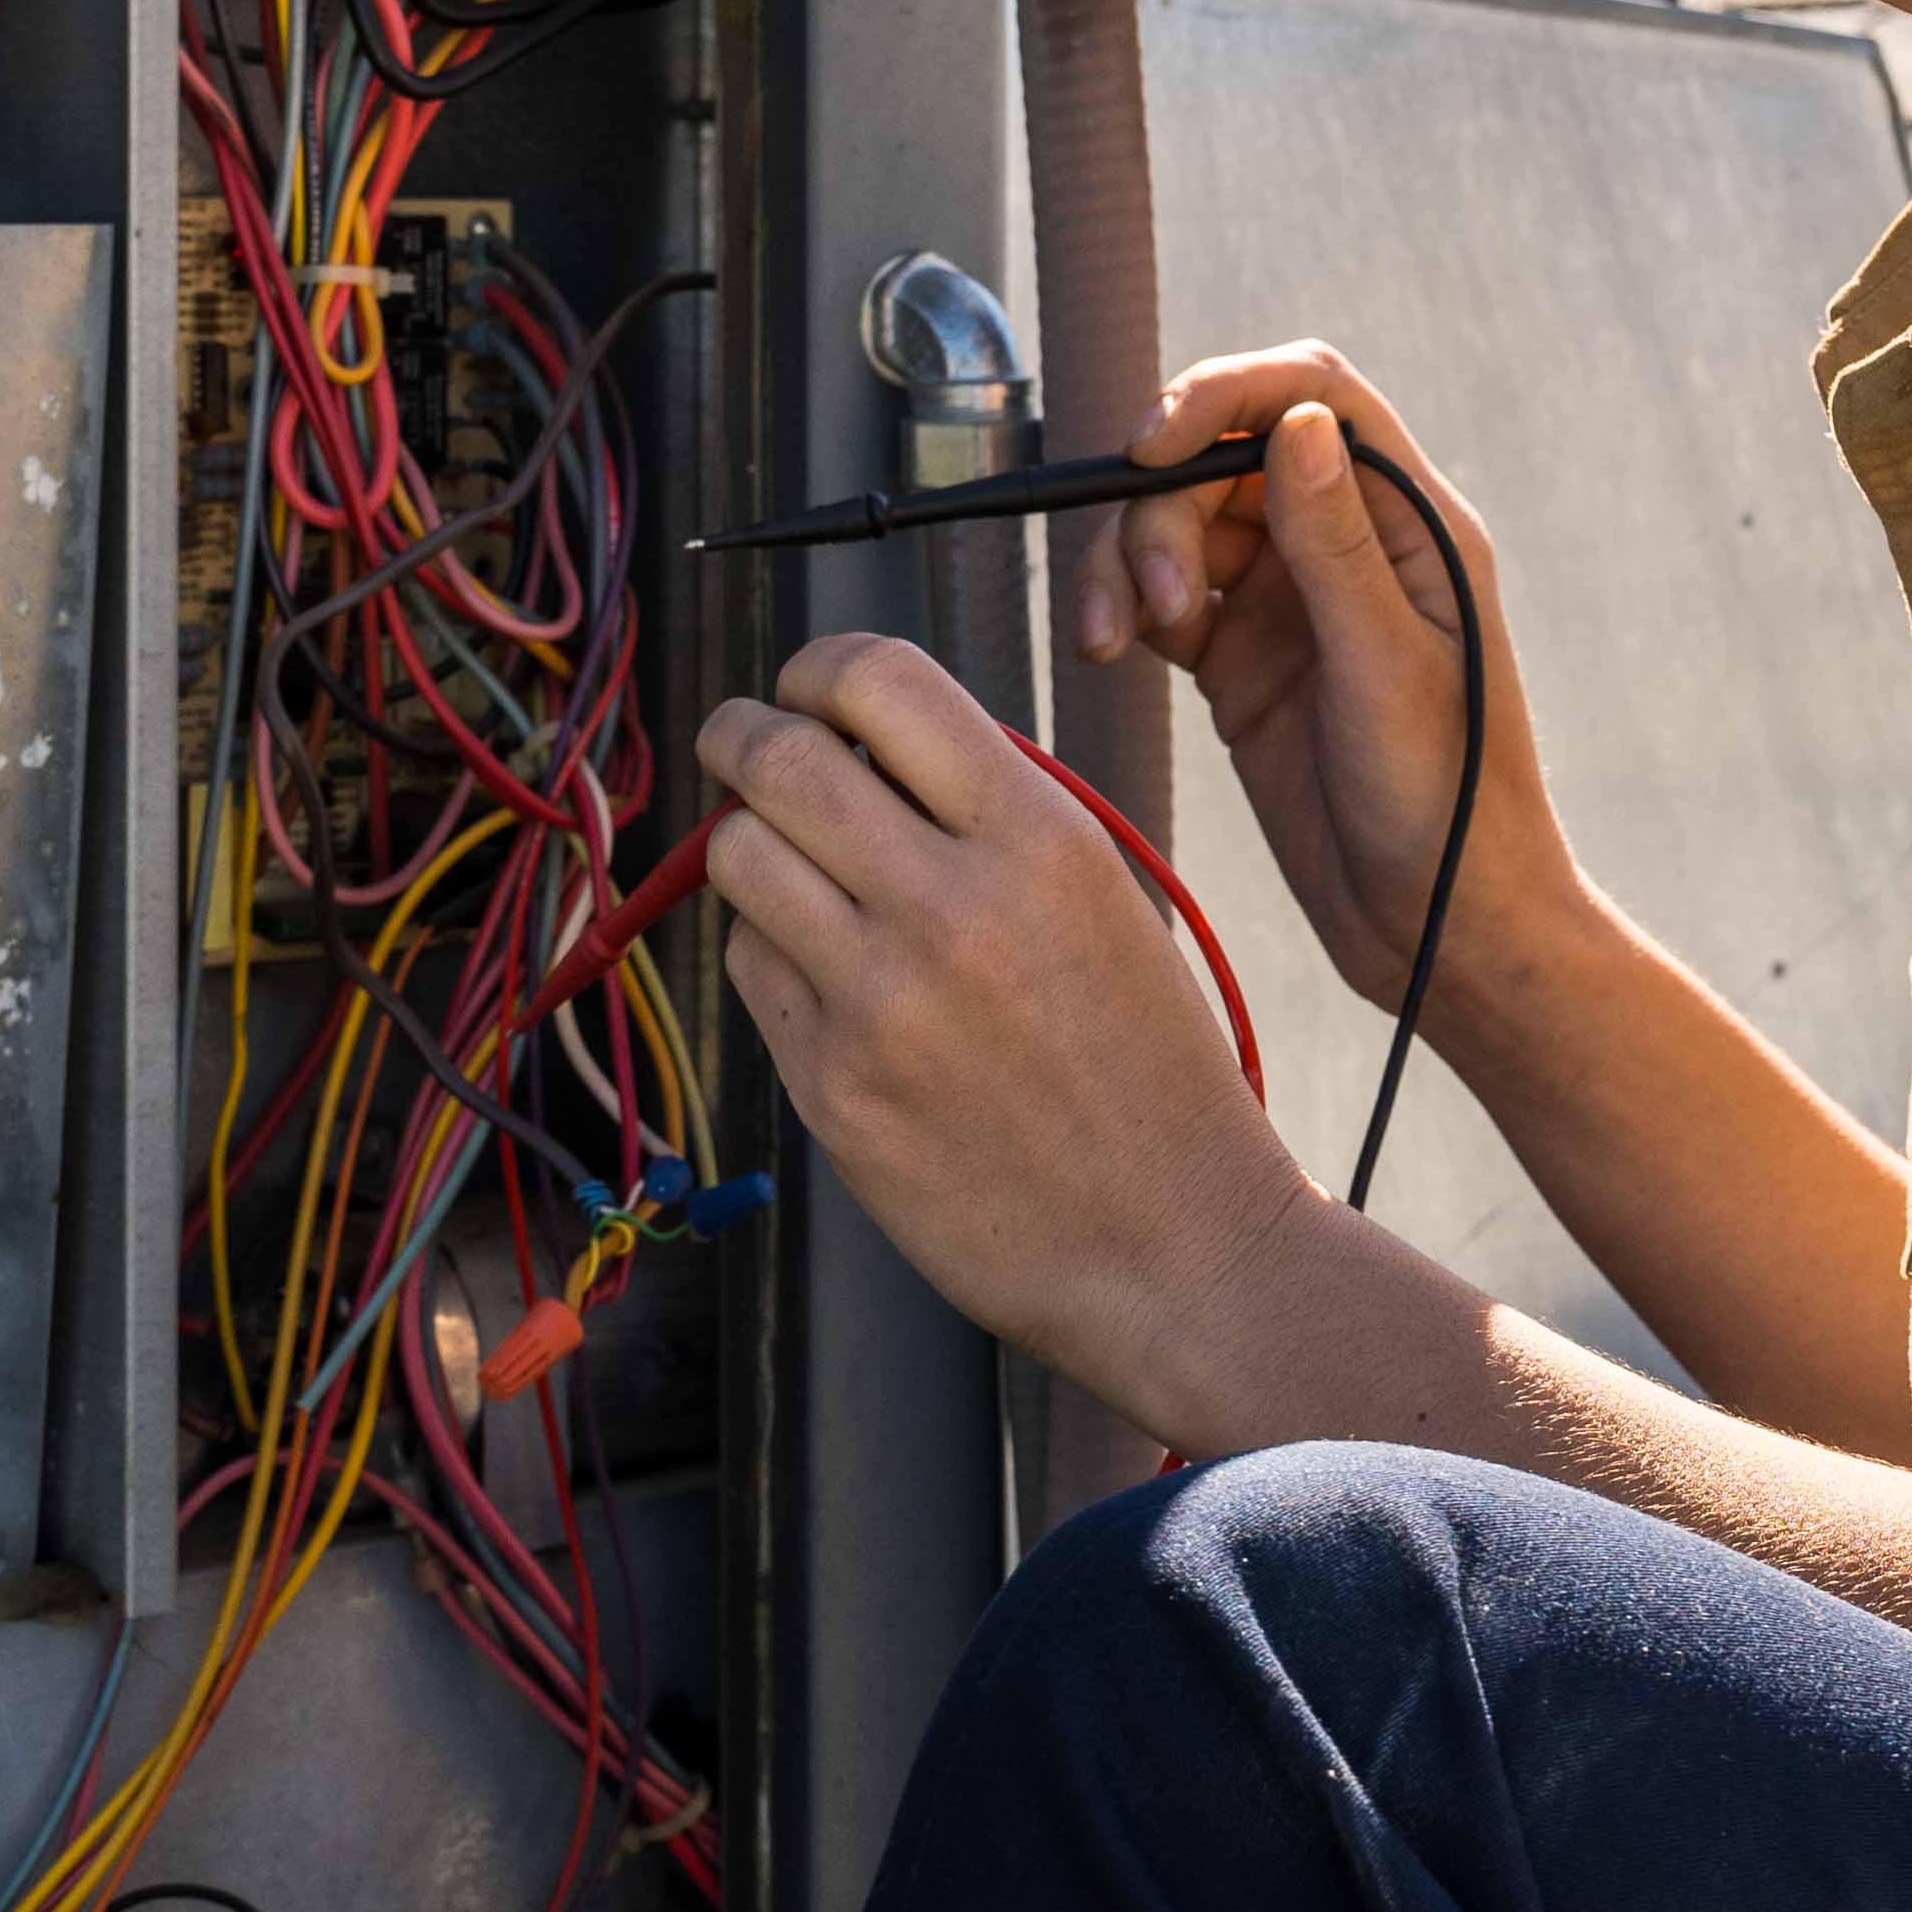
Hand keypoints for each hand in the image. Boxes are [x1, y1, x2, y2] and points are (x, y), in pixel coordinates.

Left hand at [697, 633, 1311, 1404]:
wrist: (1174, 1244)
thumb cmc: (1146, 1068)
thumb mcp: (1104, 897)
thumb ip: (992, 812)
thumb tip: (861, 744)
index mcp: (1040, 837)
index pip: (877, 679)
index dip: (814, 667)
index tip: (805, 689)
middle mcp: (952, 905)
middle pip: (775, 756)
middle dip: (740, 735)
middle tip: (742, 746)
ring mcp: (880, 1002)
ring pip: (737, 859)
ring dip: (747, 849)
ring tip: (791, 874)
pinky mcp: (832, 1089)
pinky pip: (750, 971)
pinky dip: (769, 956)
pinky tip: (826, 981)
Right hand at [1066, 346, 1586, 1052]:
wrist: (1436, 929)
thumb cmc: (1451, 805)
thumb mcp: (1389, 669)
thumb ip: (1336, 545)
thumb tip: (1299, 423)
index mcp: (1411, 525)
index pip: (1311, 398)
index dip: (1225, 395)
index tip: (1151, 443)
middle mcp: (1347, 546)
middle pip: (1221, 459)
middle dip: (1161, 507)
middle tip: (1152, 599)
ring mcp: (1289, 601)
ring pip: (1179, 525)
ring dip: (1130, 561)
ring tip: (1118, 638)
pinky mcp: (1241, 658)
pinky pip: (1164, 597)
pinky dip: (1125, 609)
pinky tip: (1114, 649)